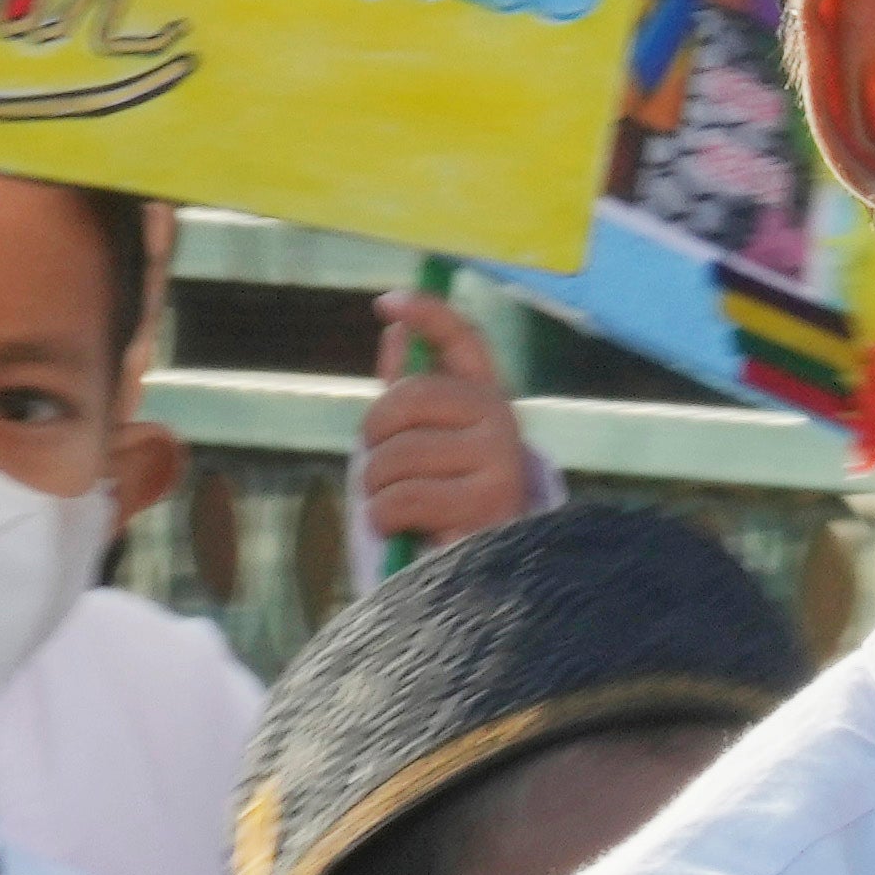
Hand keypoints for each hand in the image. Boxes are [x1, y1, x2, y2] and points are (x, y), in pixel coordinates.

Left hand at [354, 296, 544, 543]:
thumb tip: (396, 328)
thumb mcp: (427, 441)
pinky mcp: (487, 506)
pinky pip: (402, 498)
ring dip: (375, 489)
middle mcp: (502, 420)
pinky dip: (384, 518)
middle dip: (372, 436)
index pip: (463, 338)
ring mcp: (498, 461)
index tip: (387, 302)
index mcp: (487, 398)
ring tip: (394, 508)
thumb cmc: (444, 499)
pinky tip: (402, 530)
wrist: (486, 573)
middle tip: (376, 468)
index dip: (427, 312)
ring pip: (397, 456)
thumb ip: (412, 389)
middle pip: (409, 398)